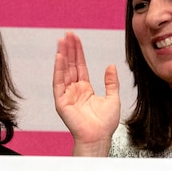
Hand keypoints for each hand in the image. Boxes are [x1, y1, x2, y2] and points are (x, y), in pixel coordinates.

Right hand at [53, 31, 120, 155]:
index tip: (75, 38)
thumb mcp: (113, 98)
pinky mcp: (61, 101)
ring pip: (64, 71)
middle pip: (70, 65)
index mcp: (85, 89)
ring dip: (63, 55)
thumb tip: (111, 65)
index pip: (80, 66)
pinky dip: (58, 70)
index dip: (78, 52)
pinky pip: (58, 83)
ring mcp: (66, 95)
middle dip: (69, 49)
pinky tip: (59, 57)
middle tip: (67, 34)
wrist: (99, 137)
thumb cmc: (105, 123)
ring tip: (62, 41)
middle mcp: (74, 90)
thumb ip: (111, 82)